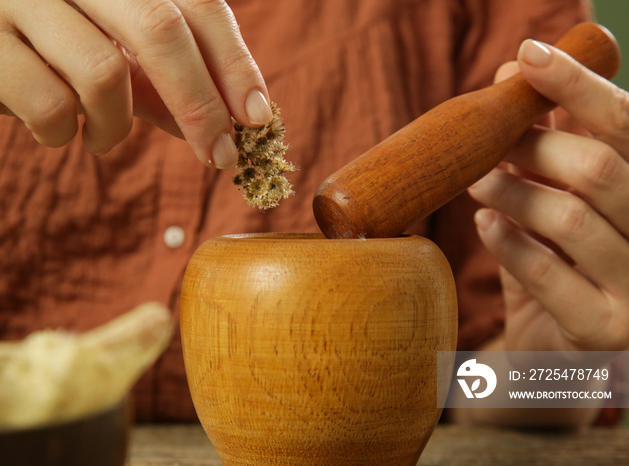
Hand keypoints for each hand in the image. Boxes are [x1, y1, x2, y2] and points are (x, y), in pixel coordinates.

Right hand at [0, 0, 271, 166]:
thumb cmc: (39, 64)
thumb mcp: (114, 71)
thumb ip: (167, 87)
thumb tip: (237, 121)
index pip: (193, 0)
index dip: (233, 60)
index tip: (259, 116)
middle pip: (160, 26)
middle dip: (201, 103)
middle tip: (221, 156)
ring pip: (104, 70)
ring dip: (114, 126)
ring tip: (99, 138)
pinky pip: (49, 102)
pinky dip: (63, 134)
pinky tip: (52, 133)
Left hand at [468, 39, 628, 352]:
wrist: (551, 360)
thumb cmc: (554, 272)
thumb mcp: (551, 204)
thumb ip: (543, 149)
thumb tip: (512, 75)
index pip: (627, 128)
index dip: (578, 87)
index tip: (528, 55)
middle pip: (601, 169)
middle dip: (534, 146)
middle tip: (485, 142)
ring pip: (572, 219)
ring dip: (512, 190)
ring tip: (473, 179)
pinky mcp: (607, 333)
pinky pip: (552, 276)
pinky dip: (510, 243)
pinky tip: (485, 222)